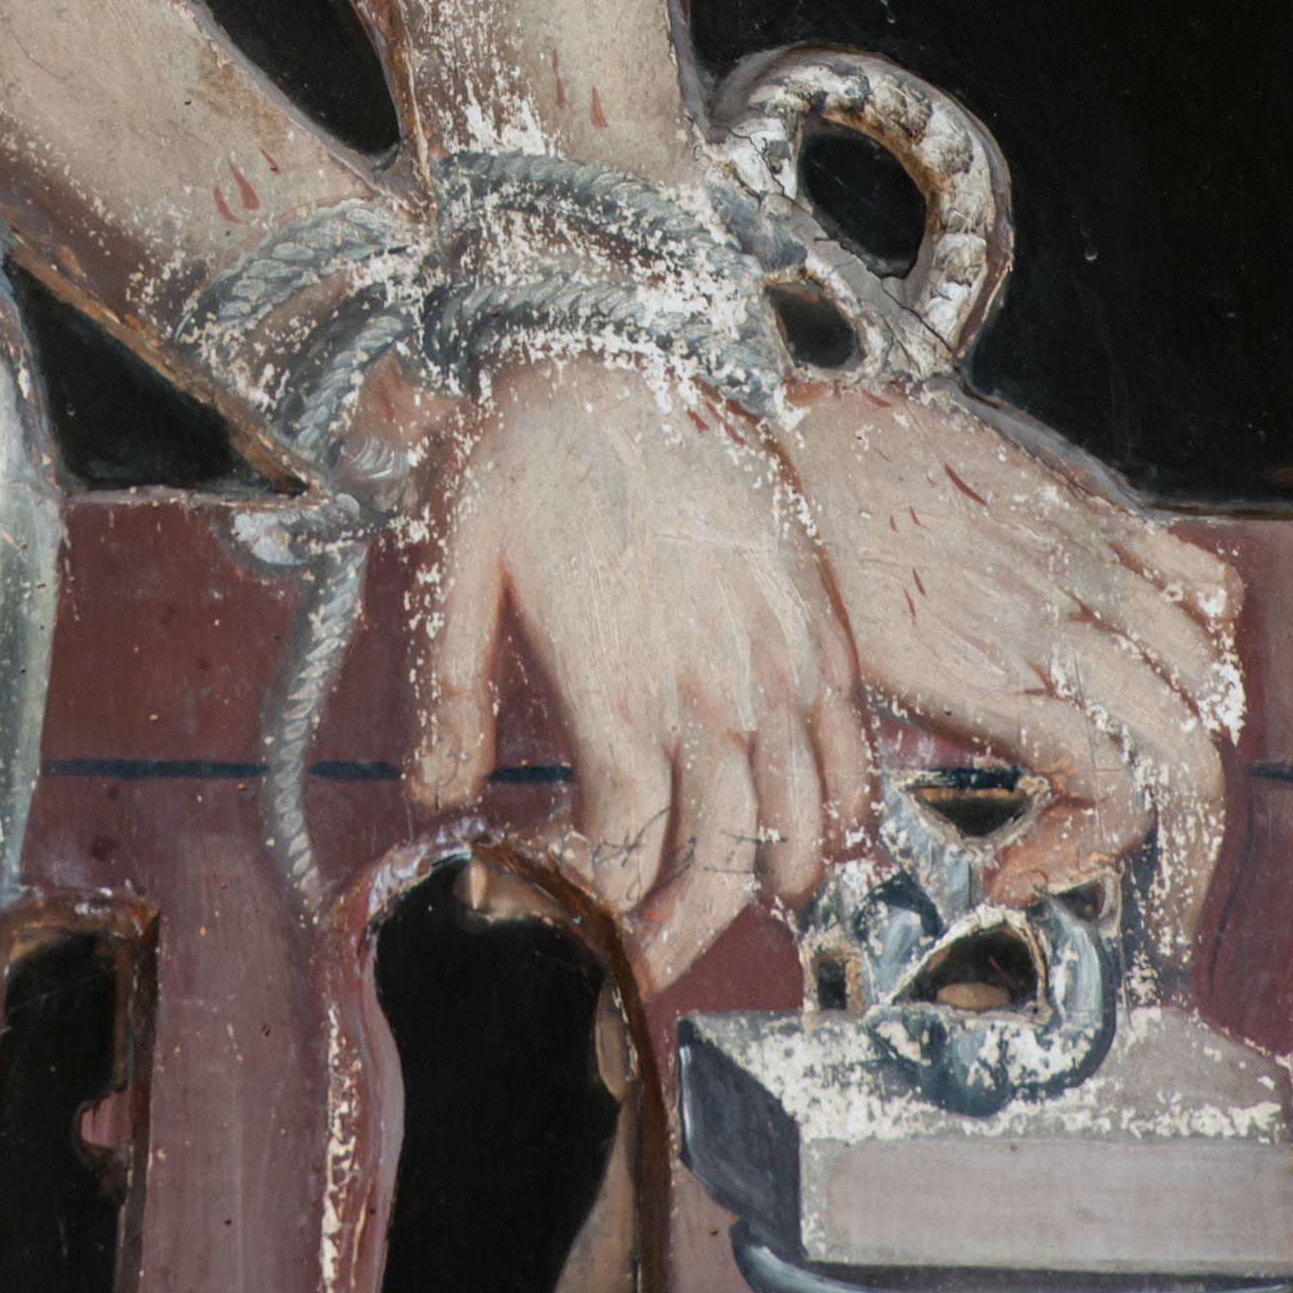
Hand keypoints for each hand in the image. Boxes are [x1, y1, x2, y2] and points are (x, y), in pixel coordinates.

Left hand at [401, 358, 872, 985]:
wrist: (620, 332)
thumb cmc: (525, 445)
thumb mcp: (454, 568)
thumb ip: (446, 695)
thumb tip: (436, 797)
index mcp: (619, 699)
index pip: (623, 860)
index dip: (589, 911)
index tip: (558, 911)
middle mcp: (712, 697)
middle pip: (721, 870)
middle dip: (680, 936)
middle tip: (638, 959)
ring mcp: (780, 659)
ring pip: (804, 824)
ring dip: (769, 883)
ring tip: (723, 900)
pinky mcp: (819, 616)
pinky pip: (855, 744)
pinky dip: (843, 805)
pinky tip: (811, 823)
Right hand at [780, 378, 1242, 940]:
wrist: (776, 458)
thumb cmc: (833, 457)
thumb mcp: (953, 457)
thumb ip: (1006, 518)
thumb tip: (996, 586)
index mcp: (1079, 517)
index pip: (1211, 600)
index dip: (1198, 676)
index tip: (1147, 727)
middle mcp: (1086, 569)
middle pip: (1211, 690)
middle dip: (1190, 781)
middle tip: (1144, 839)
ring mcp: (1051, 623)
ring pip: (1182, 747)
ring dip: (1156, 830)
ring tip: (1095, 869)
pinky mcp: (999, 676)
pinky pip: (1107, 780)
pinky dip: (1088, 840)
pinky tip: (1022, 866)